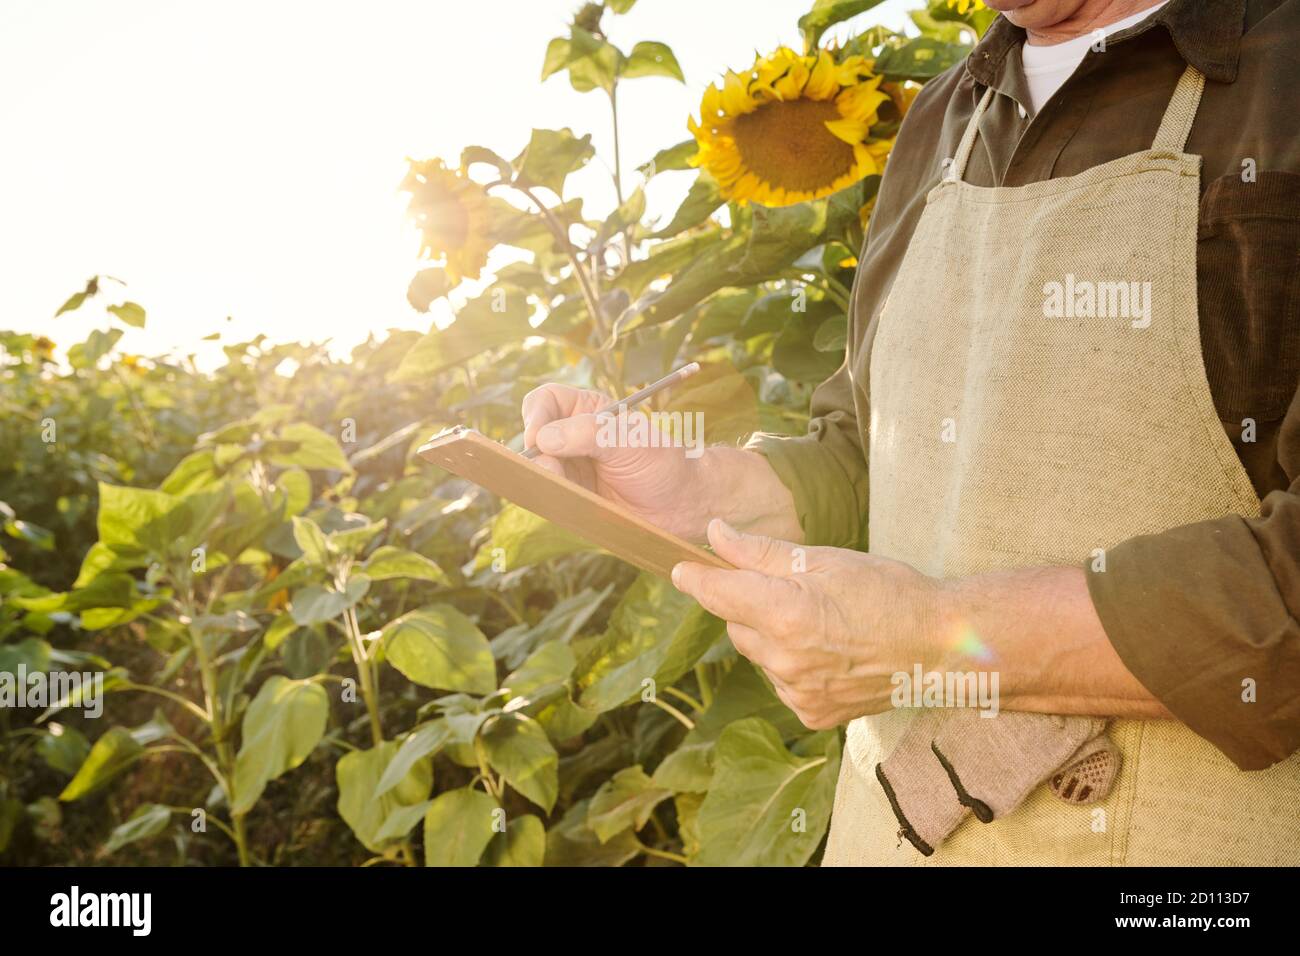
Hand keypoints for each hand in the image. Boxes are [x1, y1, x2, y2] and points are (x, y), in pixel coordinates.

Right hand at [521, 384, 708, 540]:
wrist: (682, 504)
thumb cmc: (663, 463)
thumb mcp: (629, 440)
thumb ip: (588, 433)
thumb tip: (543, 438)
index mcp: (588, 410)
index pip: (546, 401)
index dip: (535, 416)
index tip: (537, 438)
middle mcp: (574, 435)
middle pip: (534, 435)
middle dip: (535, 453)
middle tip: (551, 470)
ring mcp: (572, 466)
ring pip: (537, 467)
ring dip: (543, 477)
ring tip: (566, 489)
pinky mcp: (573, 494)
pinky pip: (548, 493)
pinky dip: (550, 496)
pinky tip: (567, 501)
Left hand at [671, 519, 944, 728]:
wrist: (941, 647)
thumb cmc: (889, 591)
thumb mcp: (824, 559)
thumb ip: (760, 551)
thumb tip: (714, 535)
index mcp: (785, 613)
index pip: (717, 594)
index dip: (695, 578)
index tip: (681, 569)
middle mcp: (785, 659)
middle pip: (736, 625)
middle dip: (750, 604)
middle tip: (792, 590)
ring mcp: (798, 692)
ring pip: (758, 655)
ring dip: (772, 637)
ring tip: (822, 623)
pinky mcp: (813, 714)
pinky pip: (780, 682)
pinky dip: (792, 665)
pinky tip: (829, 652)